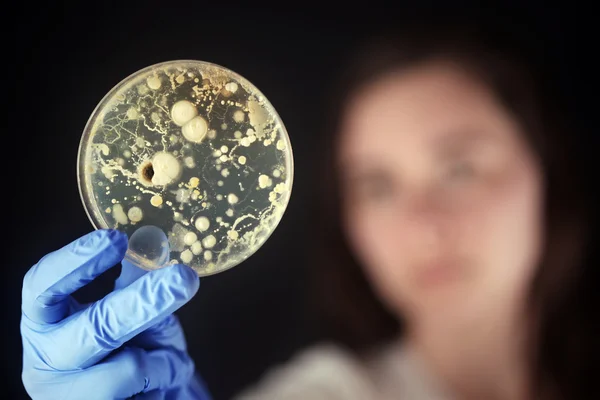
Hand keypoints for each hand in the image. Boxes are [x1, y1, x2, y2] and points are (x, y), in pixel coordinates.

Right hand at [20, 229, 210, 398]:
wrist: (146, 399)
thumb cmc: (131, 353)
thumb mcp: (133, 314)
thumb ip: (134, 283)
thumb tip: (151, 242)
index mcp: (46, 324)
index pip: (41, 287)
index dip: (74, 262)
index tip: (116, 239)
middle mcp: (46, 362)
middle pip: (92, 329)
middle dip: (143, 302)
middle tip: (184, 278)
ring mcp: (68, 398)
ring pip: (125, 371)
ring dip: (162, 361)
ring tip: (169, 361)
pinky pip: (144, 395)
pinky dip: (165, 381)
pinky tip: (162, 385)